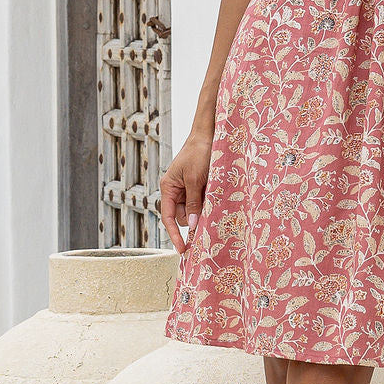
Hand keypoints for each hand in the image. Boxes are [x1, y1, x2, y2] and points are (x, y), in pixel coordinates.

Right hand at [159, 127, 213, 254]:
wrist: (209, 134)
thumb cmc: (199, 154)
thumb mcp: (196, 180)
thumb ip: (194, 203)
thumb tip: (193, 226)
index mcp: (168, 188)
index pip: (168, 217)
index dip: (174, 235)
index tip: (183, 249)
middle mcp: (175, 190)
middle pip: (183, 216)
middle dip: (195, 218)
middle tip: (209, 210)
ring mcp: (187, 188)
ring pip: (195, 210)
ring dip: (204, 208)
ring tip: (213, 194)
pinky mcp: (198, 186)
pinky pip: (202, 201)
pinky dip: (208, 202)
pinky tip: (215, 193)